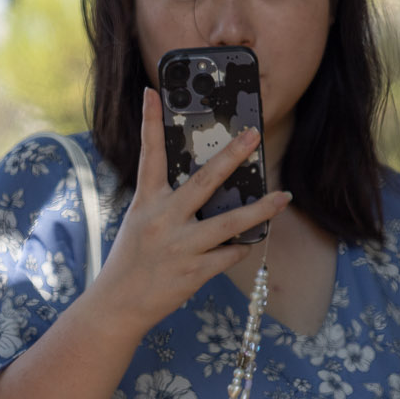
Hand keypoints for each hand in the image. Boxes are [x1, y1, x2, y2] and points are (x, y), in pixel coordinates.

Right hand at [90, 88, 289, 337]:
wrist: (117, 305)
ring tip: (282, 197)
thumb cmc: (131, 261)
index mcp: (146, 203)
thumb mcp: (139, 223)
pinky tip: (245, 244)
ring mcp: (180, 247)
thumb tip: (206, 188)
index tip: (153, 93)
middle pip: (204, 182)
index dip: (150, 123)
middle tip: (253, 135)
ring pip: (229, 224)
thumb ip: (167, 205)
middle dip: (231, 157)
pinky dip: (240, 249)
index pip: (149, 156)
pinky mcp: (193, 272)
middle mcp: (162, 220)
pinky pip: (229, 255)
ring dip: (260, 209)